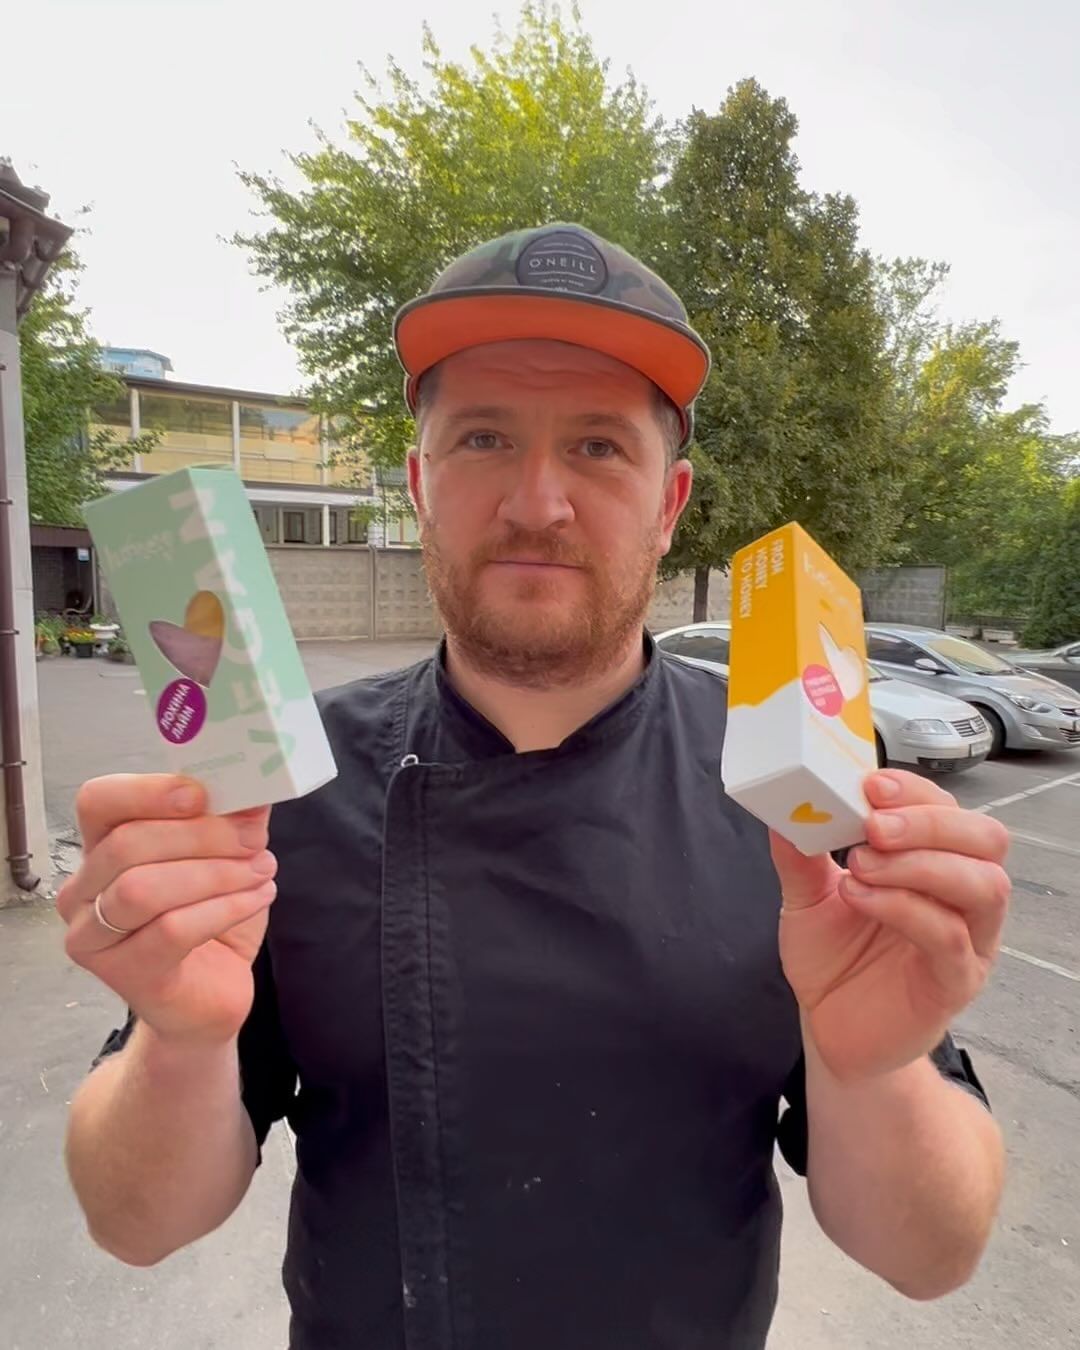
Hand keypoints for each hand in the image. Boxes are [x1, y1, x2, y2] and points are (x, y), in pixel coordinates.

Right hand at [57, 775, 276, 1048]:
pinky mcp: (123, 974)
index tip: (202, 795)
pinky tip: (257, 898)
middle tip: (254, 838)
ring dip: (215, 873)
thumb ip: (232, 821)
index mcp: (100, 846)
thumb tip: (255, 789)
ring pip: (143, 888)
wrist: (211, 994)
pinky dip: (224, 908)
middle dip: (201, 835)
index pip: (99, 801)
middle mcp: (82, 889)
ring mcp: (93, 936)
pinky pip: (171, 930)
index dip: (147, 791)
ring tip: (261, 871)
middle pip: (128, 843)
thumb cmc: (209, 918)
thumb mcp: (225, 858)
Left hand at [773, 770, 1009, 1080]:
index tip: (870, 785)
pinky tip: (860, 897)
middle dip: (929, 822)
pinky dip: (905, 908)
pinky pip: (950, 938)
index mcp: (934, 862)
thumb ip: (801, 852)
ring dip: (920, 863)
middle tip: (873, 825)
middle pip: (986, 840)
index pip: (950, 810)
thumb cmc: (834, 959)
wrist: (831, 1029)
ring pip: (983, 885)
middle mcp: (963, 897)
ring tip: (861, 864)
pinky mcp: (956, 982)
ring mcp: (969, 942)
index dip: (915, 791)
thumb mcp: (807, 896)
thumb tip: (785, 805)